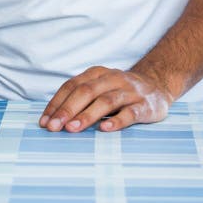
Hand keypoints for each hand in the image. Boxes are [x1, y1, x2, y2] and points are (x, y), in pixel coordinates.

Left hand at [39, 66, 172, 132]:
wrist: (157, 86)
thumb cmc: (119, 91)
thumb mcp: (100, 87)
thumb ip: (81, 98)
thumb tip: (53, 118)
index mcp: (96, 73)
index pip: (71, 86)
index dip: (56, 103)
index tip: (45, 121)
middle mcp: (111, 79)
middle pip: (86, 92)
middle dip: (67, 109)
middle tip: (54, 127)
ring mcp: (129, 91)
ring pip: (105, 101)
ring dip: (87, 115)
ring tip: (72, 128)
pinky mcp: (145, 106)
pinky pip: (130, 113)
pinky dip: (116, 121)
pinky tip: (105, 129)